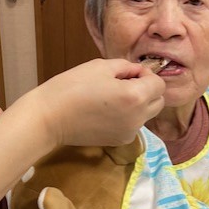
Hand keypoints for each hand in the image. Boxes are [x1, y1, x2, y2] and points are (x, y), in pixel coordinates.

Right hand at [34, 58, 165, 147]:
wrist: (50, 118)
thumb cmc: (72, 87)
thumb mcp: (100, 67)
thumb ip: (126, 67)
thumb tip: (138, 72)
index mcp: (135, 96)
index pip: (159, 85)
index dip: (147, 76)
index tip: (129, 74)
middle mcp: (138, 117)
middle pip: (158, 102)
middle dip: (147, 91)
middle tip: (124, 84)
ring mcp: (131, 132)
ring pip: (147, 114)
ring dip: (138, 104)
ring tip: (113, 98)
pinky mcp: (121, 141)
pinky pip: (134, 125)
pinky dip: (128, 117)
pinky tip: (107, 112)